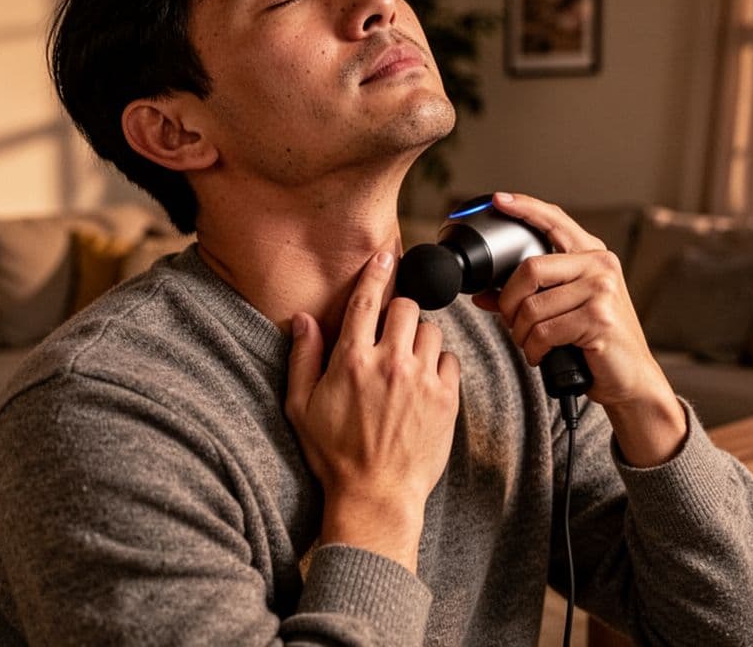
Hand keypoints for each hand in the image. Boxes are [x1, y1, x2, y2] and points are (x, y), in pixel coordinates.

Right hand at [285, 251, 460, 570]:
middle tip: (391, 331)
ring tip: (406, 361)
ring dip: (419, 337)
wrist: (376, 496)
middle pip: (406, 307)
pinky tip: (424, 380)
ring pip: (431, 330)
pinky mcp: (446, 398)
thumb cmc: (334, 455)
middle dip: (399, 311)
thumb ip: (302, 357)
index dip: (377, 271)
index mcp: (351, 360)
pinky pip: (451, 359)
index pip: (368, 299)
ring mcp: (422, 380)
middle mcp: (389, 363)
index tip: (385, 255)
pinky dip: (439, 363)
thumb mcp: (301, 406)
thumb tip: (304, 319)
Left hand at [475, 193, 685, 464]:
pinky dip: (534, 349)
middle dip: (509, 301)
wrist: (631, 380)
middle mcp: (600, 266)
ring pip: (533, 306)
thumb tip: (483, 294)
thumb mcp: (564, 311)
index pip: (555, 220)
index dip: (525, 208)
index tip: (499, 200)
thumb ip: (527, 296)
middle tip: (511, 321)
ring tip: (533, 344)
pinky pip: (544, 331)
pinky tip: (543, 355)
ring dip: (521, 333)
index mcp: (592, 255)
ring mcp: (602, 290)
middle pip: (530, 268)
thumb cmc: (595, 344)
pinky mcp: (599, 319)